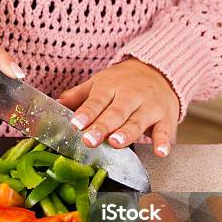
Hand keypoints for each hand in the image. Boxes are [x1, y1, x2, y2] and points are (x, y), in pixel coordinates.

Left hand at [57, 58, 179, 156]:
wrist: (160, 69)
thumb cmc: (124, 81)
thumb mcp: (99, 83)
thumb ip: (78, 96)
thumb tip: (55, 104)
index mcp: (110, 86)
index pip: (96, 101)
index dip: (86, 113)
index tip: (76, 124)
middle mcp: (130, 95)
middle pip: (116, 113)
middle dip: (103, 127)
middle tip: (90, 140)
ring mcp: (149, 106)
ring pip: (138, 121)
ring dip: (127, 133)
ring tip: (116, 143)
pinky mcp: (166, 117)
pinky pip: (165, 130)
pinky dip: (164, 141)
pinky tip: (160, 151)